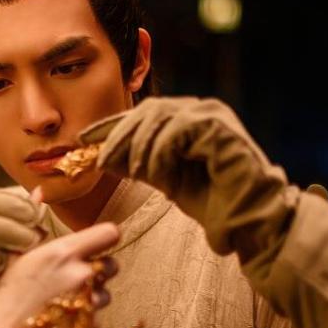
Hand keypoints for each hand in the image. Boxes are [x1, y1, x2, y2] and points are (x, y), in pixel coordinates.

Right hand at [0, 222, 118, 327]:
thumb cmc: (1, 296)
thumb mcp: (14, 255)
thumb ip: (33, 222)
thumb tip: (39, 190)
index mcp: (61, 252)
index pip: (110, 233)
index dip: (104, 237)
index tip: (94, 243)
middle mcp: (80, 275)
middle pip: (113, 264)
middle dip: (98, 269)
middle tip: (73, 277)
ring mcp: (87, 303)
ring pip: (106, 292)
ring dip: (92, 296)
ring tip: (61, 301)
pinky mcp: (89, 326)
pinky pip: (97, 316)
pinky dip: (84, 317)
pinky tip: (59, 319)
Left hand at [79, 97, 295, 261]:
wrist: (245, 217)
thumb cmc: (208, 199)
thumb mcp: (161, 178)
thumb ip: (135, 163)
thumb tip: (101, 156)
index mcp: (184, 118)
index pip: (140, 115)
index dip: (109, 126)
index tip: (82, 140)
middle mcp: (198, 110)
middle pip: (145, 111)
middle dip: (118, 136)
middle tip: (101, 161)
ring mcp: (211, 113)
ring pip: (158, 116)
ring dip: (138, 146)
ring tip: (132, 172)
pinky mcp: (219, 125)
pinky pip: (176, 129)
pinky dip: (160, 151)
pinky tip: (158, 175)